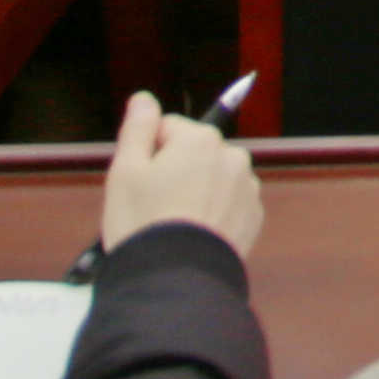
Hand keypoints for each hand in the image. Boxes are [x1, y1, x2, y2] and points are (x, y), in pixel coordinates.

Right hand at [99, 89, 264, 256]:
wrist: (176, 279)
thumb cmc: (144, 223)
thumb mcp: (125, 170)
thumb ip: (138, 127)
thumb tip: (145, 99)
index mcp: (201, 139)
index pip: (168, 128)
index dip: (148, 154)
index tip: (140, 181)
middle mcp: (232, 157)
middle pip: (193, 152)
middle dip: (175, 170)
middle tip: (155, 205)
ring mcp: (247, 188)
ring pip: (212, 178)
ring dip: (196, 191)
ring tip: (175, 222)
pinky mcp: (253, 217)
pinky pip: (227, 203)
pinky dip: (213, 213)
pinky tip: (194, 232)